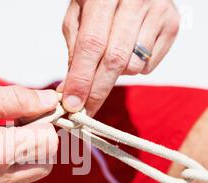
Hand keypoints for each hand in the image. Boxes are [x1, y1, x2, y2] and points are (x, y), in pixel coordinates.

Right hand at [0, 86, 58, 182]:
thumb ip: (15, 100)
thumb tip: (49, 101)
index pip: (48, 144)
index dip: (44, 126)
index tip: (32, 118)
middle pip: (42, 166)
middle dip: (37, 146)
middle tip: (16, 131)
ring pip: (24, 181)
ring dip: (18, 162)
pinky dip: (0, 177)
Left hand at [61, 0, 179, 115]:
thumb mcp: (78, 12)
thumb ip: (74, 48)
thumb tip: (69, 90)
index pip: (91, 44)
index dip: (81, 79)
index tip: (72, 105)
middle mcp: (135, 0)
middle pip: (114, 60)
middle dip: (96, 92)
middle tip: (84, 112)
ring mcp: (158, 11)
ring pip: (132, 66)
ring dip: (115, 74)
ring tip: (110, 55)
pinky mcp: (172, 24)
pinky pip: (148, 66)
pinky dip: (133, 67)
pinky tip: (129, 49)